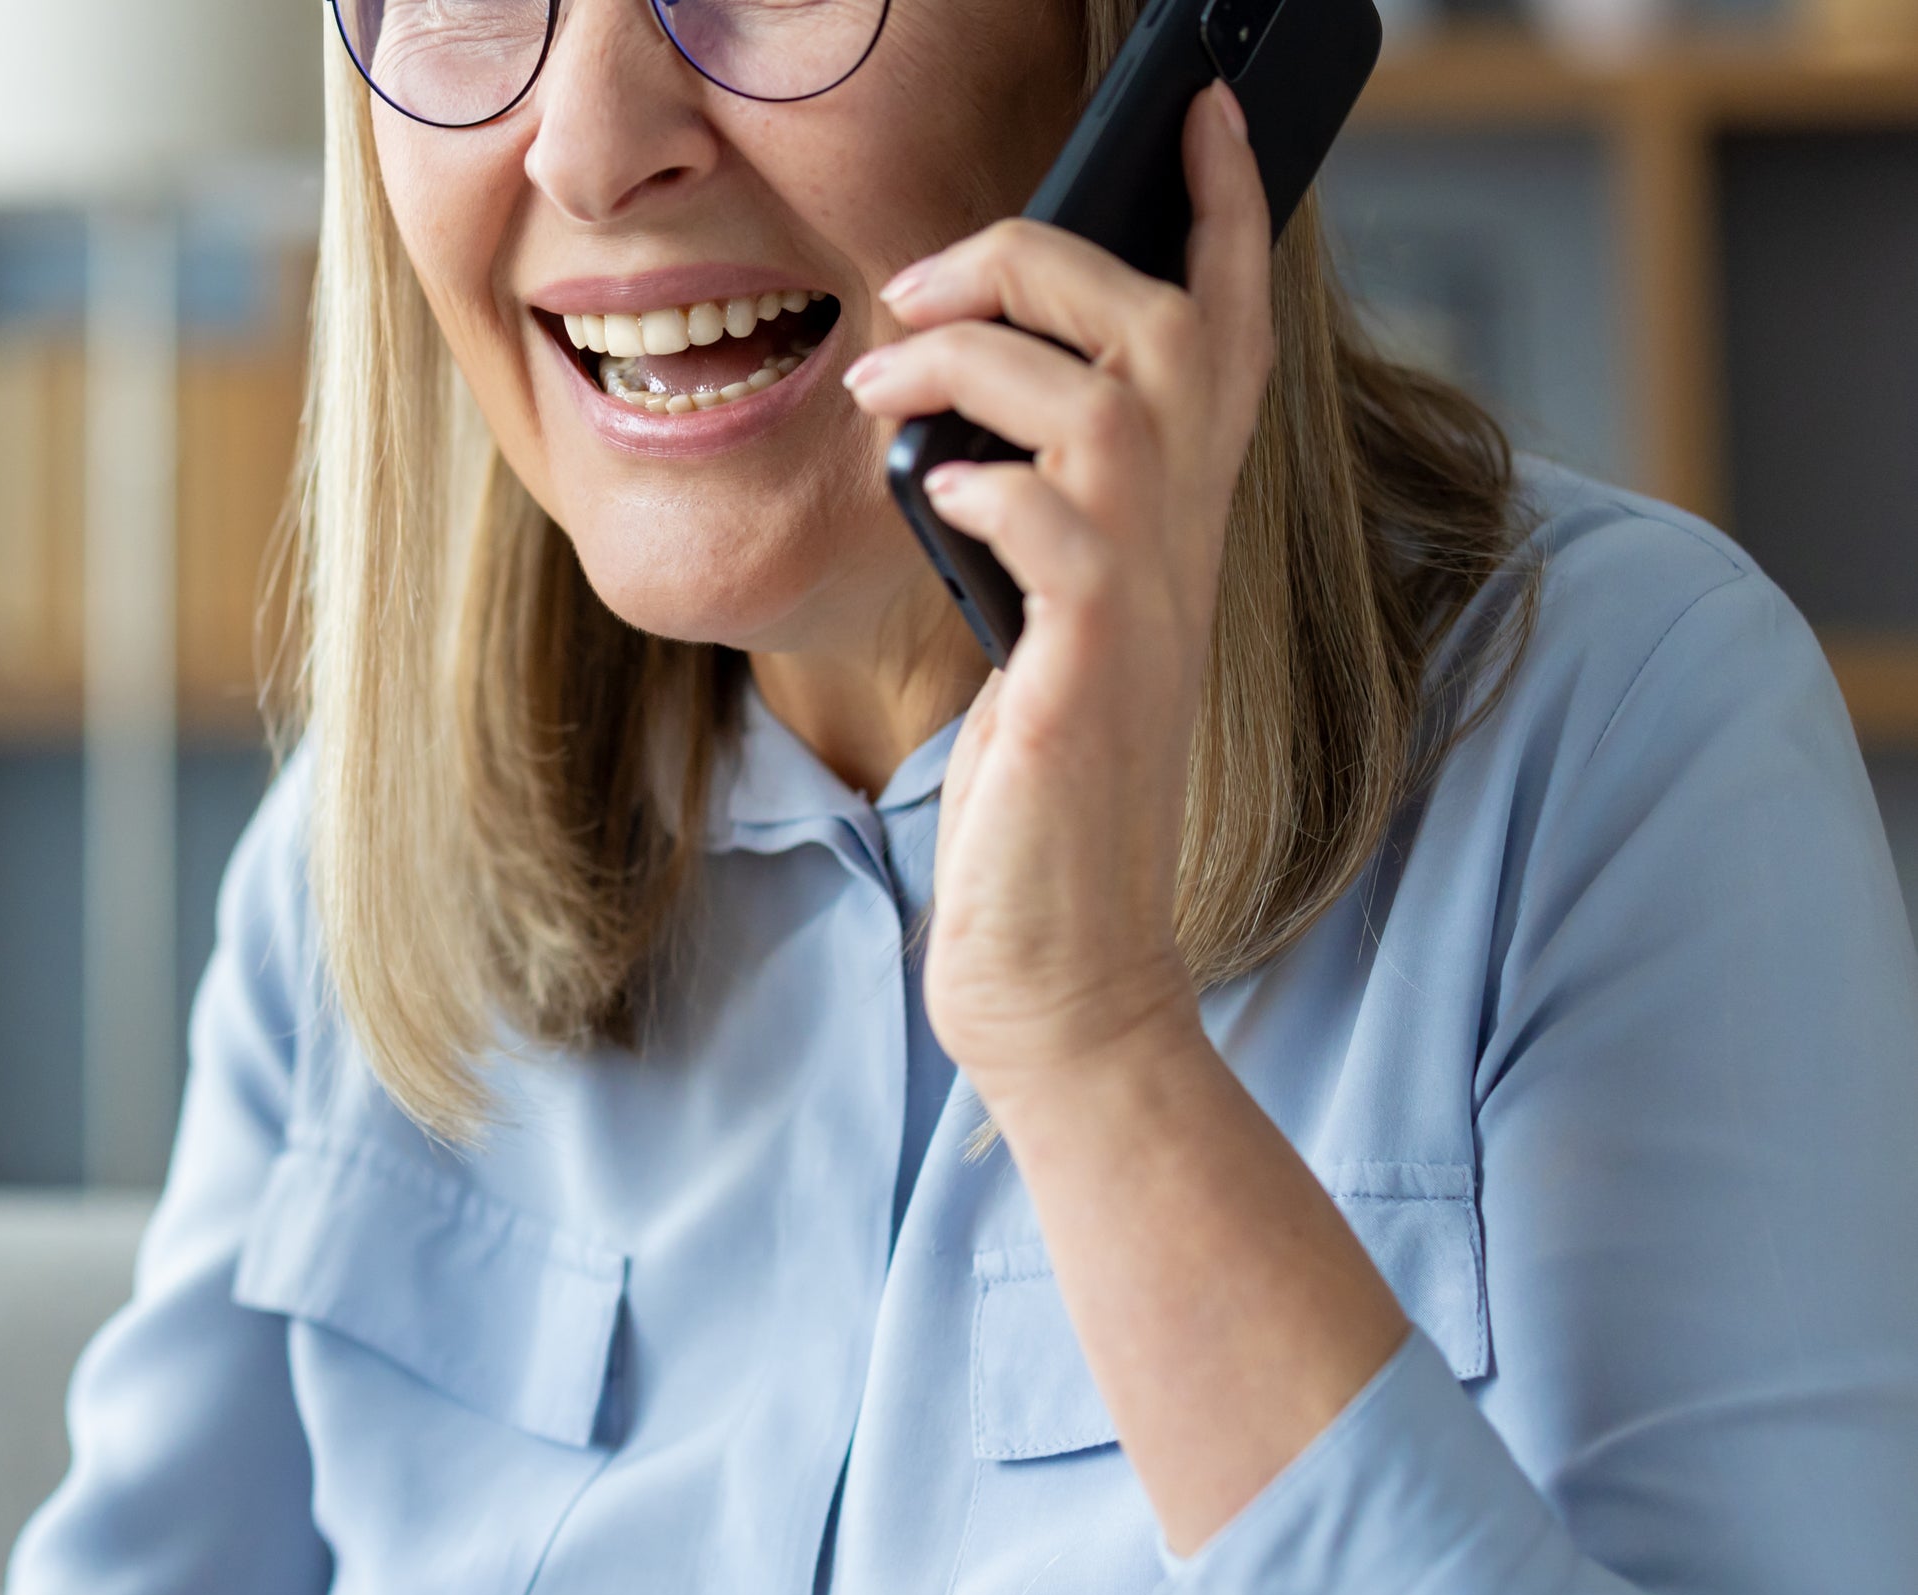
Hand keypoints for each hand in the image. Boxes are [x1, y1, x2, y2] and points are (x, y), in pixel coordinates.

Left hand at [839, 84, 1272, 1113]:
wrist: (1061, 965)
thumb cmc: (1040, 808)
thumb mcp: (1040, 636)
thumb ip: (1028, 530)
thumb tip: (950, 434)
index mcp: (1172, 536)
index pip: (1230, 339)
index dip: (1228, 218)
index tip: (1206, 113)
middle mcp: (1181, 556)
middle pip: (1165, 329)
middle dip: (1044, 259)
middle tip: (923, 279)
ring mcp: (1142, 611)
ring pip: (1097, 401)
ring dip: (971, 361)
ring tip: (881, 379)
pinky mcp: (1085, 673)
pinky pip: (1047, 523)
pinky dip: (976, 486)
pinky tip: (932, 505)